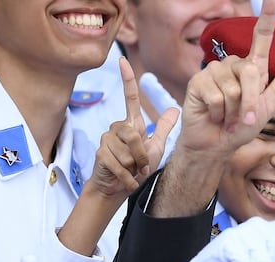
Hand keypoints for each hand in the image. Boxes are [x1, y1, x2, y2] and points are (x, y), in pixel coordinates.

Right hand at [86, 58, 179, 199]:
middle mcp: (117, 128)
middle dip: (141, 155)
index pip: (129, 98)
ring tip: (132, 172)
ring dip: (134, 166)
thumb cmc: (136, 168)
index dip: (127, 79)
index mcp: (131, 125)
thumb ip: (163, 128)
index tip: (122, 60)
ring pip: (127, 150)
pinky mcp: (100, 154)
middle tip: (142, 167)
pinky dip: (127, 177)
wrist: (117, 189)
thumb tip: (175, 108)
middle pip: (133, 134)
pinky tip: (127, 181)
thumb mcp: (155, 148)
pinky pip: (119, 164)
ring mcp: (106, 140)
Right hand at [175, 0, 274, 160]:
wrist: (218, 144)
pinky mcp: (198, 82)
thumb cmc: (241, 126)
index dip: (267, 16)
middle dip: (251, 102)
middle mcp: (233, 65)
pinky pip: (218, 97)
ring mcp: (214, 72)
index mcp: (252, 68)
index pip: (261, 37)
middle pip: (251, 72)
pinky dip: (220, 113)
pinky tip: (214, 116)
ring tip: (227, 116)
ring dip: (234, 111)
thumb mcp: (268, 105)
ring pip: (234, 88)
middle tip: (243, 118)